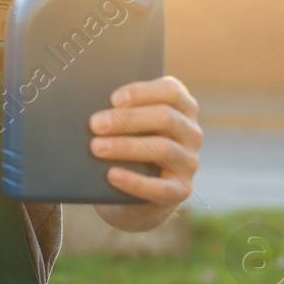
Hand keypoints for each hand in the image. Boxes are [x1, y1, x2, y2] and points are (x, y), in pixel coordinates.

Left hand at [88, 75, 200, 230]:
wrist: (130, 192)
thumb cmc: (125, 145)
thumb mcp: (125, 125)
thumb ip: (119, 112)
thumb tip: (93, 106)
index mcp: (181, 108)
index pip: (171, 91)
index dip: (142, 92)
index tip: (113, 99)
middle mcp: (191, 133)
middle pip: (165, 118)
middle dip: (127, 120)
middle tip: (94, 124)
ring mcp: (189, 163)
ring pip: (163, 149)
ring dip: (126, 147)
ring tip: (96, 147)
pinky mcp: (181, 190)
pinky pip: (160, 188)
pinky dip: (134, 181)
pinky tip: (111, 175)